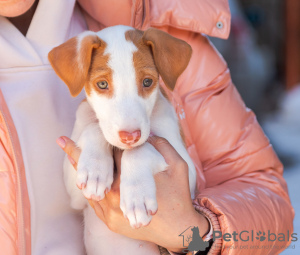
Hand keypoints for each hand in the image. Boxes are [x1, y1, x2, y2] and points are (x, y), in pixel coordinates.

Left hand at [57, 135, 208, 251]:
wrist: (179, 229)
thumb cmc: (179, 196)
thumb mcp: (178, 166)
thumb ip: (163, 147)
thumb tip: (147, 136)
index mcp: (129, 180)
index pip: (111, 156)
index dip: (102, 142)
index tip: (90, 130)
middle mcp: (115, 197)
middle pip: (95, 171)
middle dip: (78, 154)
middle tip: (61, 141)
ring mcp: (111, 212)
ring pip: (90, 187)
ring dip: (81, 172)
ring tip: (68, 155)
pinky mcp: (111, 222)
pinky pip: (95, 204)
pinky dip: (89, 190)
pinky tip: (84, 182)